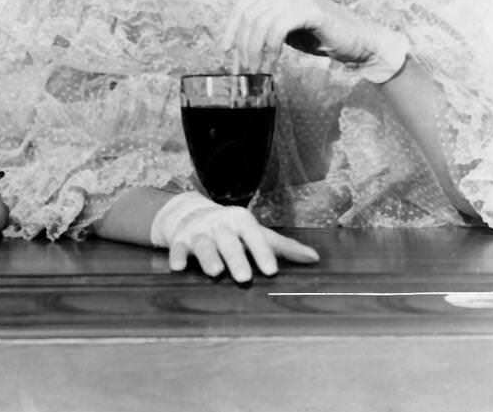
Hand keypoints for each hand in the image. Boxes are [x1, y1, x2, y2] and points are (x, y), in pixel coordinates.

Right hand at [152, 192, 318, 282]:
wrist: (189, 214)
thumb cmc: (231, 230)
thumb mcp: (255, 232)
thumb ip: (283, 247)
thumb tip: (315, 259)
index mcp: (240, 220)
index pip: (254, 235)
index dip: (262, 251)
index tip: (271, 270)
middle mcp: (219, 224)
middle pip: (228, 241)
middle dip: (236, 258)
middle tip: (244, 277)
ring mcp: (198, 231)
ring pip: (203, 244)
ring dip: (208, 257)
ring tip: (215, 272)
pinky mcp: (179, 239)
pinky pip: (176, 247)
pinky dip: (176, 256)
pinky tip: (178, 268)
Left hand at [224, 0, 407, 79]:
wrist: (359, 41)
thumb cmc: (320, 37)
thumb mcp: (285, 30)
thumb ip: (263, 30)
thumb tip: (235, 46)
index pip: (243, 5)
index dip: (231, 29)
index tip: (225, 50)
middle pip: (249, 15)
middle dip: (242, 44)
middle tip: (243, 67)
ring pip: (260, 23)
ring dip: (254, 51)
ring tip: (256, 70)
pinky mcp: (309, 9)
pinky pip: (277, 30)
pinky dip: (270, 50)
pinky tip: (271, 65)